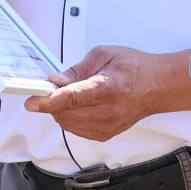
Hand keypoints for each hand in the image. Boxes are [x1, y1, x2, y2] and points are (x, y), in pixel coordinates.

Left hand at [24, 44, 171, 142]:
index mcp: (108, 88)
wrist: (158, 86)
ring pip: (68, 124)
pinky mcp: (106, 134)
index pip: (72, 98)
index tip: (32, 101)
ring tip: (68, 95)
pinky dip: (69, 119)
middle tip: (50, 89)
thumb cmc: (134, 68)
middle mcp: (108, 111)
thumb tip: (56, 81)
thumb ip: (77, 70)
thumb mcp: (104, 55)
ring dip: (60, 111)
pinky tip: (76, 106)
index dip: (49, 101)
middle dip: (51, 103)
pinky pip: (77, 130)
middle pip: (66, 114)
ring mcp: (108, 126)